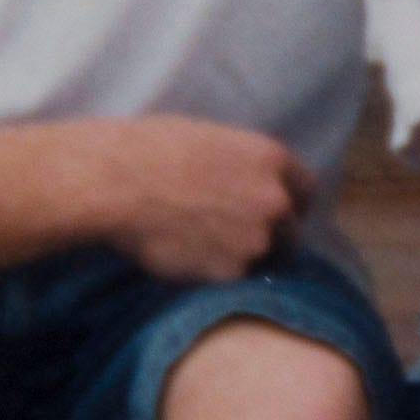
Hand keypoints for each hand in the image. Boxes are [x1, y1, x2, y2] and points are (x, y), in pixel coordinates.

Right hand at [90, 114, 316, 282]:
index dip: (288, 204)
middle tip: (231, 238)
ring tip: (200, 247)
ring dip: (240, 258)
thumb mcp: (210, 139)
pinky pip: (231, 280)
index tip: (273, 215)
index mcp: (272, 159)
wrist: (114, 184)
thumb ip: (243, 166)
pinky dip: (213, 275)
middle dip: (269, 237)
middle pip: (290, 232)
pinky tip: (184, 258)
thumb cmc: (148, 150)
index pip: (305, 191)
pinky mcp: (230, 273)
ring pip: (262, 260)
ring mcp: (256, 240)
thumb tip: (249, 184)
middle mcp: (275, 201)